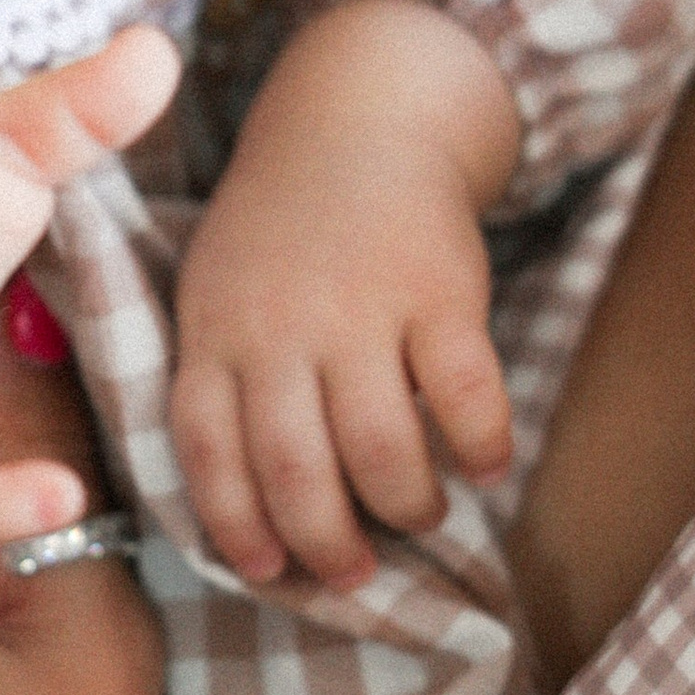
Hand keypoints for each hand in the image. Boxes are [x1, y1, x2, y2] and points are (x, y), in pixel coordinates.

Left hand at [172, 0, 516, 587]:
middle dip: (327, 542)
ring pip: (381, 447)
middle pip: (296, 467)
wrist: (359, 122)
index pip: (208, 451)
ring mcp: (361, 306)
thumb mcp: (218, 294)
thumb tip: (254, 520)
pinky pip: (465, 394)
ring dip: (406, 504)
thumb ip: (224, 385)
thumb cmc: (282, 238)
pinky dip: (482, 445)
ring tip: (420, 516)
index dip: (236, 526)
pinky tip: (486, 467)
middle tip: (353, 572)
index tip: (268, 569)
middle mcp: (280, 324)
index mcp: (215, 331)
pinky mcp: (439, 289)